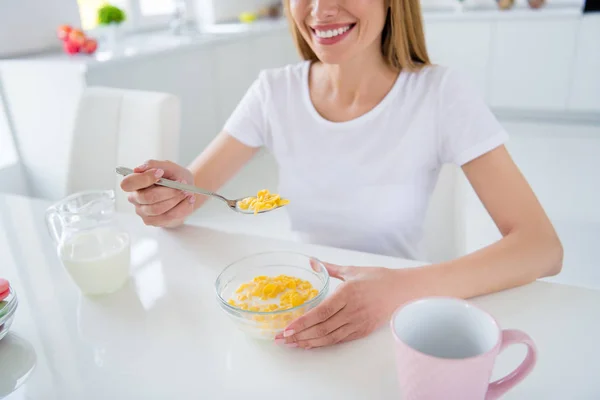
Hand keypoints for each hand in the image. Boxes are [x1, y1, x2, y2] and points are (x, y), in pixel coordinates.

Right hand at [120, 160, 195, 227]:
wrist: (185, 190)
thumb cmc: (174, 177)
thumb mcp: (167, 166)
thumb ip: (153, 164)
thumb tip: (139, 168)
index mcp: (134, 183)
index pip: (128, 183)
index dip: (144, 179)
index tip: (160, 173)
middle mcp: (135, 198)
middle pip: (148, 197)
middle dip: (168, 191)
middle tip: (182, 183)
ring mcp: (143, 212)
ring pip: (158, 209)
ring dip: (176, 199)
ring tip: (186, 191)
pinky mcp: (154, 222)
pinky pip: (169, 217)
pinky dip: (182, 207)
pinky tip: (189, 200)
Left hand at [275, 262, 409, 348]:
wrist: (403, 290)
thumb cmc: (378, 278)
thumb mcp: (352, 270)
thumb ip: (329, 268)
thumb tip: (312, 261)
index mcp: (347, 293)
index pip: (321, 312)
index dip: (303, 322)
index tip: (287, 328)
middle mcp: (352, 310)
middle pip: (322, 328)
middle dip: (300, 335)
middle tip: (281, 340)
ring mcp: (358, 322)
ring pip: (329, 337)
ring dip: (309, 342)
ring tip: (292, 344)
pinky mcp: (363, 330)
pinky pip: (340, 339)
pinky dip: (323, 343)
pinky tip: (311, 344)